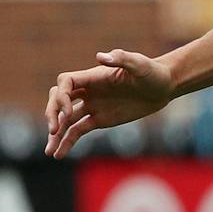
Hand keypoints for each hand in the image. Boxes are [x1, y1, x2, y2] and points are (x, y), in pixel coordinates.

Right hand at [45, 50, 174, 158]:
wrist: (164, 87)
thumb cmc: (152, 72)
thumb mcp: (139, 64)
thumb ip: (121, 58)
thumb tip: (100, 57)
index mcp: (93, 76)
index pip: (65, 83)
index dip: (61, 97)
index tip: (70, 112)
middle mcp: (88, 91)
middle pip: (58, 100)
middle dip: (52, 114)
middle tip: (54, 130)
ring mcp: (92, 106)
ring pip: (66, 120)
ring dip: (56, 134)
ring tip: (49, 151)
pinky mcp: (99, 120)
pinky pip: (78, 131)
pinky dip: (68, 142)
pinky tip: (59, 154)